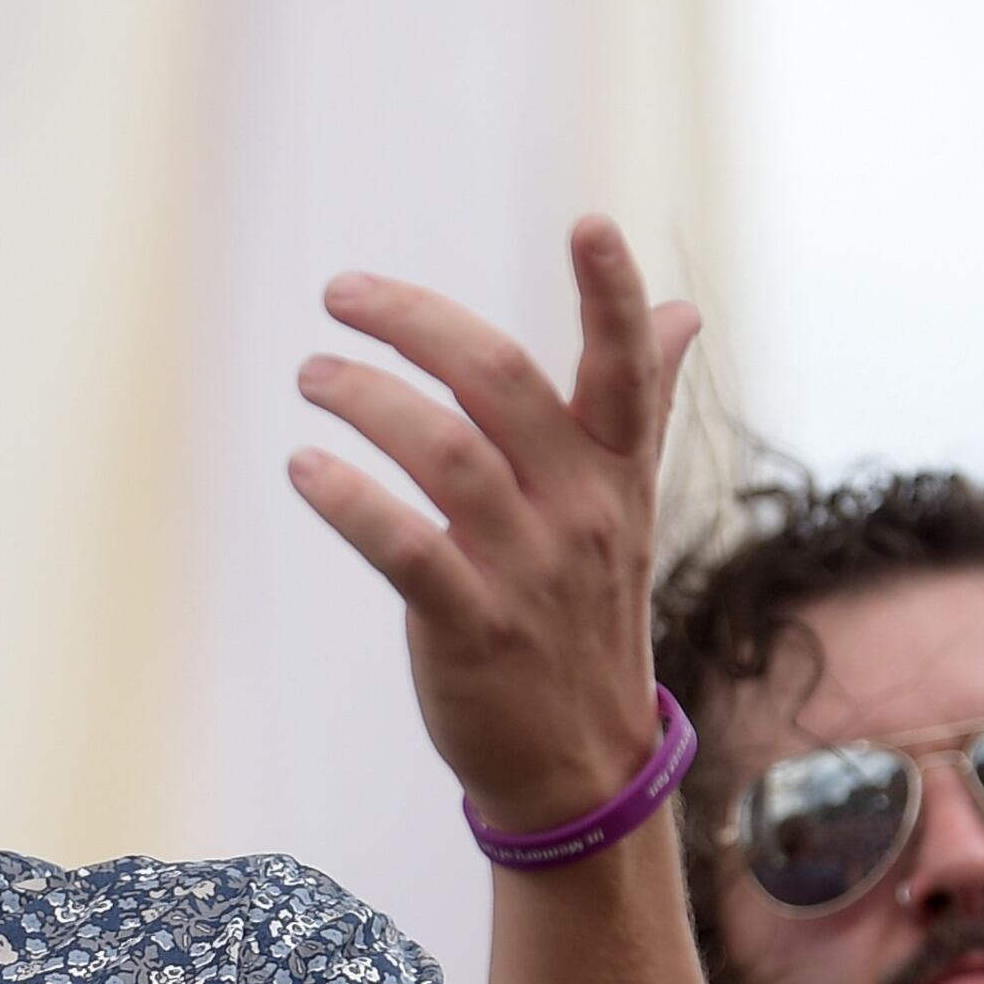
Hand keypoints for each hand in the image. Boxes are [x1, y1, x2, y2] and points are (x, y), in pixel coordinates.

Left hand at [290, 214, 700, 831]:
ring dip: (369, 400)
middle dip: (420, 324)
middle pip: (504, 385)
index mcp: (615, 474)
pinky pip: (405, 548)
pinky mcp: (470, 626)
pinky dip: (351, 501)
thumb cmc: (584, 614)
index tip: (590, 222)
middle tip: (342, 293)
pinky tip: (305, 468)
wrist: (576, 761)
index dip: (612, 294)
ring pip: (446, 455)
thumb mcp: (623, 510)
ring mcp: (526, 570)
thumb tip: (679, 310)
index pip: (626, 370)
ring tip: (312, 375)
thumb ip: (637, 406)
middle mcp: (578, 511)